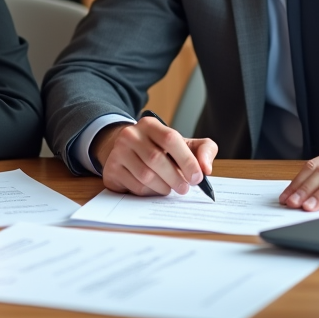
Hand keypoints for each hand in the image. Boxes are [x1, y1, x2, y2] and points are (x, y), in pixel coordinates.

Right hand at [91, 118, 217, 196]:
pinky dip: (150, 192)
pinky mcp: (112, 170)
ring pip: (145, 175)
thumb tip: (206, 168)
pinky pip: (135, 186)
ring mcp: (118, 151)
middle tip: (185, 189)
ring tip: (170, 188)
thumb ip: (203, 150)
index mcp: (150, 124)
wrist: (128, 153)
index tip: (197, 177)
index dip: (186, 160)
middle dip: (175, 178)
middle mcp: (131, 134)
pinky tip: (155, 189)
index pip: (170, 139)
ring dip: (163, 187)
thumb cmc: (161, 150)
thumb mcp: (184, 144)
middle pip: (156, 159)